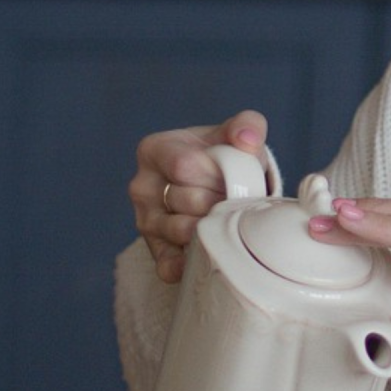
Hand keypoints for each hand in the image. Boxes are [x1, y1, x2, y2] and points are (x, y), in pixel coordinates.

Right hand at [129, 110, 269, 282]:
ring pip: (180, 230)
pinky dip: (187, 264)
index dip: (216, 173)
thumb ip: (247, 125)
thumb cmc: (222, 155)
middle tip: (236, 198)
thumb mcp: (234, 134)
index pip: (184, 165)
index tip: (232, 175)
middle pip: (186, 199)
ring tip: (226, 218)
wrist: (216, 182)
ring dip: (211, 227)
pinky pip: (167, 264)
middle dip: (219, 200)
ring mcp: (145, 219)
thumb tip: (247, 139)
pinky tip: (204, 257)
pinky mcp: (155, 249)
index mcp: (155, 150)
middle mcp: (142, 185)